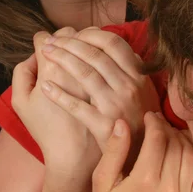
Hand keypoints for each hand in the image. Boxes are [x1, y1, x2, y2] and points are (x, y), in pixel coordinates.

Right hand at [11, 32, 100, 171]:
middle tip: (62, 40)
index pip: (47, 39)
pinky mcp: (115, 83)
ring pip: (94, 41)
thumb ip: (22, 74)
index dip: (43, 39)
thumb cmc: (46, 129)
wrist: (77, 154)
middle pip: (72, 36)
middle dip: (66, 35)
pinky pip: (114, 55)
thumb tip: (34, 54)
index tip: (43, 42)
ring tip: (80, 41)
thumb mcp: (22, 104)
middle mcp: (79, 70)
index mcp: (52, 71)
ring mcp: (101, 76)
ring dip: (86, 37)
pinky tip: (97, 52)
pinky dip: (105, 50)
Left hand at [40, 27, 159, 159]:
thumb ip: (136, 70)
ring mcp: (116, 105)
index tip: (71, 34)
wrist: (142, 157)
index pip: (112, 43)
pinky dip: (59, 95)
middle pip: (95, 55)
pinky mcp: (103, 126)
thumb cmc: (142, 122)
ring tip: (46, 55)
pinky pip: (77, 106)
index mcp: (138, 75)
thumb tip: (126, 49)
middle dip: (69, 44)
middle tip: (50, 42)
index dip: (88, 35)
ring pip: (86, 74)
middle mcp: (129, 86)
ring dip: (62, 60)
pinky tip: (45, 87)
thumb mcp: (147, 91)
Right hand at [82, 112, 192, 191]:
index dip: (154, 122)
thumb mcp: (102, 180)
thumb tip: (122, 122)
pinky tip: (186, 153)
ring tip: (171, 136)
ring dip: (183, 141)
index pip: (157, 139)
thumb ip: (114, 150)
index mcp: (144, 182)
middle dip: (167, 128)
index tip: (149, 116)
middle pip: (176, 145)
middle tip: (159, 124)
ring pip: (192, 157)